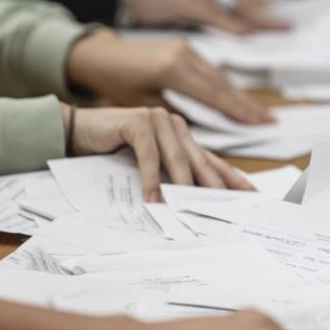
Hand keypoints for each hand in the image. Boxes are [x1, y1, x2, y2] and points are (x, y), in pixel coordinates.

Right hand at [63, 104, 253, 199]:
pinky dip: (151, 179)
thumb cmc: (113, 152)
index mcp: (182, 136)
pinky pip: (149, 155)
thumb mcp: (148, 166)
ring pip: (177, 158)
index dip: (232, 177)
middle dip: (216, 186)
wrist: (77, 131)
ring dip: (184, 186)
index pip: (212, 160)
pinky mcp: (137, 121)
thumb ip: (170, 175)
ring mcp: (158, 120)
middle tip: (231, 207)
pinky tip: (153, 199)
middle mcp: (175, 125)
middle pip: (200, 160)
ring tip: (193, 210)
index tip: (252, 194)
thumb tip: (195, 202)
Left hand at [67, 29, 273, 123]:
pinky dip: (225, 85)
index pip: (215, 95)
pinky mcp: (184, 47)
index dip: (239, 111)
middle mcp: (185, 54)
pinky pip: (211, 69)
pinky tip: (235, 97)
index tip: (260, 123)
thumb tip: (203, 127)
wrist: (102, 53)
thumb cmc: (116, 82)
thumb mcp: (145, 104)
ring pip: (220, 75)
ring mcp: (186, 48)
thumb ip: (177, 113)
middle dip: (247, 104)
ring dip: (239, 95)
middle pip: (224, 83)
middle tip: (270, 119)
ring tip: (259, 112)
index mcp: (173, 69)